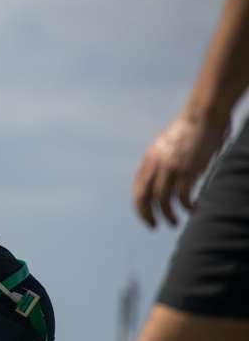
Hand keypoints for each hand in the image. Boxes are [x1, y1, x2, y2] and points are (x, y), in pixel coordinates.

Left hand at [132, 113, 228, 227]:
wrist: (202, 114)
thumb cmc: (190, 129)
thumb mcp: (168, 146)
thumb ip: (164, 163)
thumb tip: (171, 182)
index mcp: (148, 159)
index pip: (138, 189)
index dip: (140, 206)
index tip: (147, 216)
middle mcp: (155, 164)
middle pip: (144, 197)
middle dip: (147, 215)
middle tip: (154, 227)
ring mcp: (170, 167)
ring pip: (162, 200)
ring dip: (168, 214)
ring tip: (174, 222)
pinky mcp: (186, 169)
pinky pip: (183, 195)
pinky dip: (187, 205)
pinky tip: (192, 209)